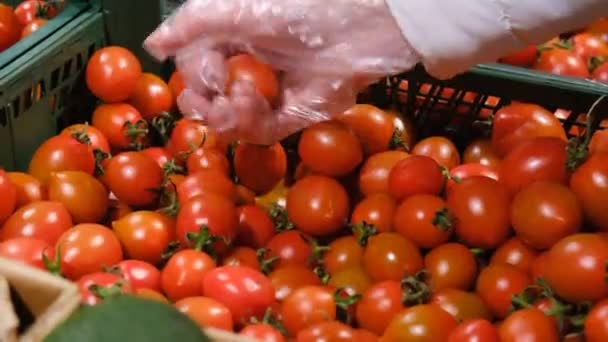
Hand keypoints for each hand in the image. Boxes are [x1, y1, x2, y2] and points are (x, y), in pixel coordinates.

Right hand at [144, 0, 418, 144]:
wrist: (361, 25)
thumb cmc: (298, 7)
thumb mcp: (236, 9)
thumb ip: (191, 25)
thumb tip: (151, 44)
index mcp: (233, 39)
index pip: (196, 70)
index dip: (193, 78)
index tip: (207, 75)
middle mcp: (248, 68)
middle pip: (208, 101)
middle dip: (202, 103)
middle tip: (212, 98)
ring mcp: (271, 94)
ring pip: (229, 122)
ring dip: (224, 115)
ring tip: (239, 99)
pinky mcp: (294, 115)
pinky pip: (260, 132)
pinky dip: (249, 123)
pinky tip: (253, 106)